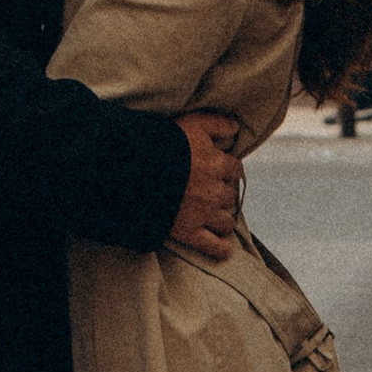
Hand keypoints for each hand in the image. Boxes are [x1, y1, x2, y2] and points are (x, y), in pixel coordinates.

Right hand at [166, 108, 243, 263]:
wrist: (134, 170)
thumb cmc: (162, 144)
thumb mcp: (192, 124)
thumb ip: (217, 123)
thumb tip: (236, 127)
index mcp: (217, 164)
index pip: (235, 169)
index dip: (228, 170)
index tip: (220, 171)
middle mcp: (215, 191)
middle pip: (230, 196)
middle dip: (222, 194)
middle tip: (209, 192)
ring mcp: (203, 214)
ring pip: (226, 221)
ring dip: (222, 218)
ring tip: (212, 216)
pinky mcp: (190, 233)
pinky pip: (214, 246)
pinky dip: (220, 248)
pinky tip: (223, 248)